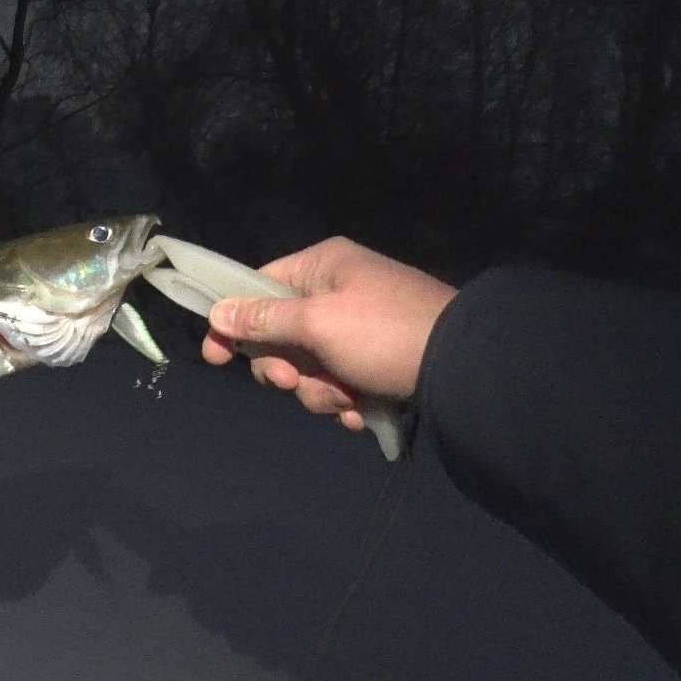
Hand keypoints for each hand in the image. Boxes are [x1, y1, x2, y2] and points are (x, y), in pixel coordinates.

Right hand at [201, 237, 457, 430]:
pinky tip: (362, 412)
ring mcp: (359, 329)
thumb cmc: (384, 334)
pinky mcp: (377, 361)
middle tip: (294, 383)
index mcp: (322, 267)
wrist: (465, 366)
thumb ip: (263, 321)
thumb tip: (216, 313)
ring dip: (318, 391)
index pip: (257, 288)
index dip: (232, 324)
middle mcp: (337, 292)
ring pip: (308, 367)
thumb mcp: (316, 324)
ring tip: (347, 400)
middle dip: (286, 369)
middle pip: (279, 336)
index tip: (215, 357)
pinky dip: (345, 401)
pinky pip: (339, 382)